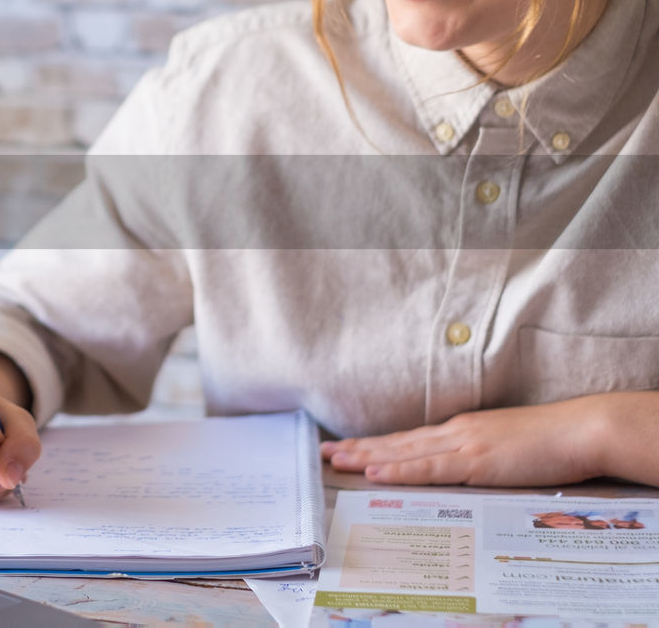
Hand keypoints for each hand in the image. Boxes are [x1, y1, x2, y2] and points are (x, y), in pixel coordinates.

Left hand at [321, 396, 611, 486]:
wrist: (580, 430)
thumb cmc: (550, 440)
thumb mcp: (503, 445)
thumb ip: (477, 454)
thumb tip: (458, 467)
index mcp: (460, 430)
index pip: (408, 440)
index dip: (375, 445)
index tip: (346, 447)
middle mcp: (454, 433)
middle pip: (397, 443)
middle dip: (358, 449)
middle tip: (324, 452)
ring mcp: (463, 445)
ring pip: (403, 453)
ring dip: (366, 458)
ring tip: (335, 461)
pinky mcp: (475, 461)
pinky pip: (428, 469)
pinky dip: (399, 471)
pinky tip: (375, 474)